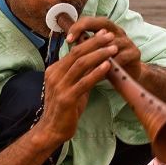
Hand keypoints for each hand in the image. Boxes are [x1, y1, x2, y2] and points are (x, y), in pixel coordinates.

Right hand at [36, 29, 116, 143]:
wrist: (52, 130)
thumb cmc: (64, 110)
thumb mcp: (71, 88)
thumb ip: (81, 75)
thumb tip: (97, 62)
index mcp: (54, 70)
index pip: (73, 51)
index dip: (90, 41)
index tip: (104, 34)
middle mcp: (54, 75)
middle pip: (77, 53)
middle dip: (96, 43)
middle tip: (111, 36)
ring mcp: (59, 86)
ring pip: (81, 64)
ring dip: (99, 54)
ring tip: (113, 49)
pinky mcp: (66, 98)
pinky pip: (83, 82)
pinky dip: (96, 72)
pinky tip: (107, 66)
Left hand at [64, 16, 142, 80]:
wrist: (127, 77)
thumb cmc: (106, 64)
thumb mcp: (93, 55)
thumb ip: (84, 47)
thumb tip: (67, 42)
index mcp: (106, 29)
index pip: (91, 20)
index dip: (78, 27)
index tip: (68, 40)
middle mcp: (117, 31)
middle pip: (104, 24)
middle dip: (89, 32)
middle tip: (75, 46)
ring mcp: (127, 41)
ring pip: (112, 42)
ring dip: (99, 52)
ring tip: (87, 63)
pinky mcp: (135, 53)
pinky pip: (122, 56)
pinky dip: (112, 63)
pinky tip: (102, 70)